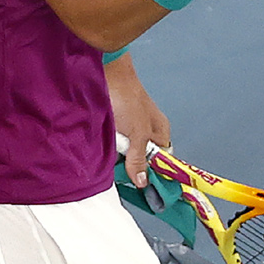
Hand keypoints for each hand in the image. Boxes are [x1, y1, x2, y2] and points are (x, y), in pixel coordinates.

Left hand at [105, 53, 170, 187]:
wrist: (106, 74)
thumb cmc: (127, 99)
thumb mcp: (137, 133)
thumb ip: (139, 158)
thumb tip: (143, 183)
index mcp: (160, 131)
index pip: (162, 161)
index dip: (153, 174)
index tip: (142, 190)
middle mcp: (147, 131)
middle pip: (142, 159)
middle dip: (132, 167)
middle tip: (121, 177)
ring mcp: (129, 128)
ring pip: (125, 152)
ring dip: (117, 158)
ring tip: (108, 165)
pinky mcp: (114, 126)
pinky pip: (113, 144)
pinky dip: (107, 149)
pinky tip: (100, 154)